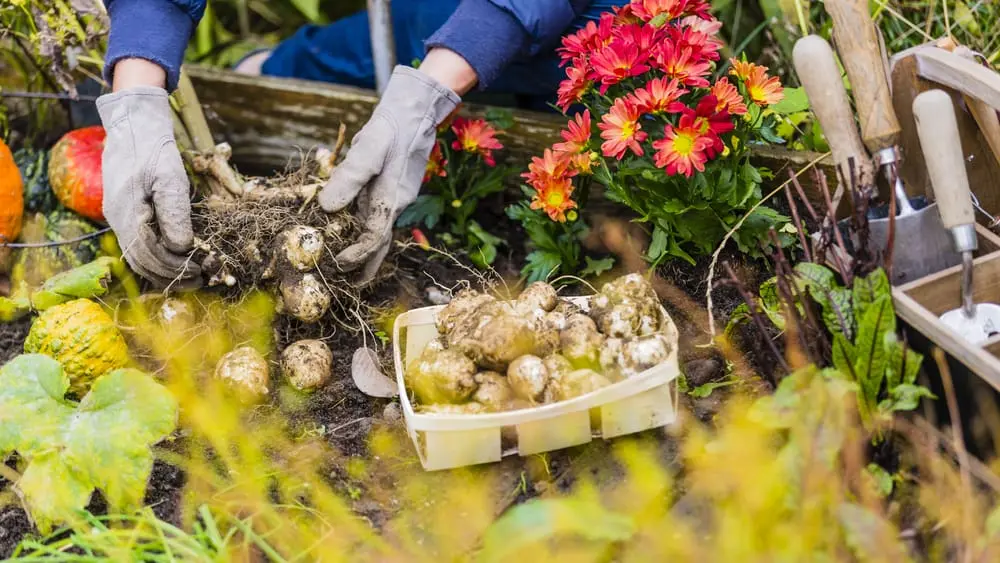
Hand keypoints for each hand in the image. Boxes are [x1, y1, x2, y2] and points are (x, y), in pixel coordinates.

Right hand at [96, 84, 200, 287]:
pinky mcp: (123, 212)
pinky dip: (156, 257)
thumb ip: (175, 214)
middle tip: (200, 280)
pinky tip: (176, 259)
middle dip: (171, 274)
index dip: (174, 268)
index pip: (149, 254)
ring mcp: (117, 217)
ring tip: (191, 275)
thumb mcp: (171, 179)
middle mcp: (117, 219)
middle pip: (142, 261)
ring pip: (138, 256)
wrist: (133, 125)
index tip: (199, 271)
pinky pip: (138, 244)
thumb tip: (181, 248)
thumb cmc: (154, 149)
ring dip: (164, 269)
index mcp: (126, 213)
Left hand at [318, 60, 462, 284]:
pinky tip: (354, 234)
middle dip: (366, 266)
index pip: (374, 238)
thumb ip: (349, 177)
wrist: (416, 110)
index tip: (338, 264)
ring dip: (367, 253)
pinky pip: (378, 218)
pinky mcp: (390, 190)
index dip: (356, 255)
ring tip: (353, 272)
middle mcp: (395, 204)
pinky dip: (367, 233)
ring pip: (379, 232)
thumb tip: (327, 207)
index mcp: (391, 199)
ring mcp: (394, 198)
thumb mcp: (370, 148)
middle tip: (350, 285)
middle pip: (380, 244)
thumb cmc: (393, 127)